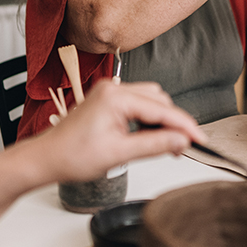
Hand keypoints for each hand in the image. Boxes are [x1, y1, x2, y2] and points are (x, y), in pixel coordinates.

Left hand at [34, 80, 205, 181]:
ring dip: (161, 120)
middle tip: (182, 148)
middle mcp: (113, 88)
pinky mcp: (107, 100)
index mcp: (115, 97)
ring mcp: (109, 92)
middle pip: (159, 100)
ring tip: (166, 144)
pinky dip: (148, 119)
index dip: (184, 126)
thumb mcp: (119, 154)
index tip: (200, 139)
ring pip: (150, 100)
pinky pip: (137, 103)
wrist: (46, 158)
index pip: (161, 109)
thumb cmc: (72, 156)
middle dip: (173, 123)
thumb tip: (181, 140)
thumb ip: (154, 145)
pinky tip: (149, 136)